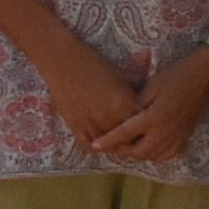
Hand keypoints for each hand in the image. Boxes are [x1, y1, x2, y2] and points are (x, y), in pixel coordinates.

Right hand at [34, 32, 140, 150]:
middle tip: (133, 137)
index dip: (144, 127)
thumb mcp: (120, 77)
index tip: (145, 127)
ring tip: (117, 141)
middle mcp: (109, 119)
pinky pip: (88, 146)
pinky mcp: (75, 127)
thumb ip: (130, 97)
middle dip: (131, 139)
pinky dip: (95, 147)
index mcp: (124, 106)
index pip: (142, 126)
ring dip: (113, 144)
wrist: (63, 61)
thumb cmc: (93, 63)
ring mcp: (91, 125)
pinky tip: (99, 142)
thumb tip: (139, 108)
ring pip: (108, 146)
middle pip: (127, 140)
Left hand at [90, 42, 208, 163]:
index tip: (95, 145)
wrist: (204, 77)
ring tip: (129, 145)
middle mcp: (165, 132)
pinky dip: (156, 155)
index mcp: (153, 117)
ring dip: (139, 154)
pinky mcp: (185, 137)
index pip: (125, 133)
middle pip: (138, 152)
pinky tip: (151, 146)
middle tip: (113, 143)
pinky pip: (168, 155)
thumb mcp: (151, 86)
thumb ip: (136, 103)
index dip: (108, 140)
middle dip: (123, 151)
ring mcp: (177, 137)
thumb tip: (121, 115)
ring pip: (153, 157)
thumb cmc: (176, 76)